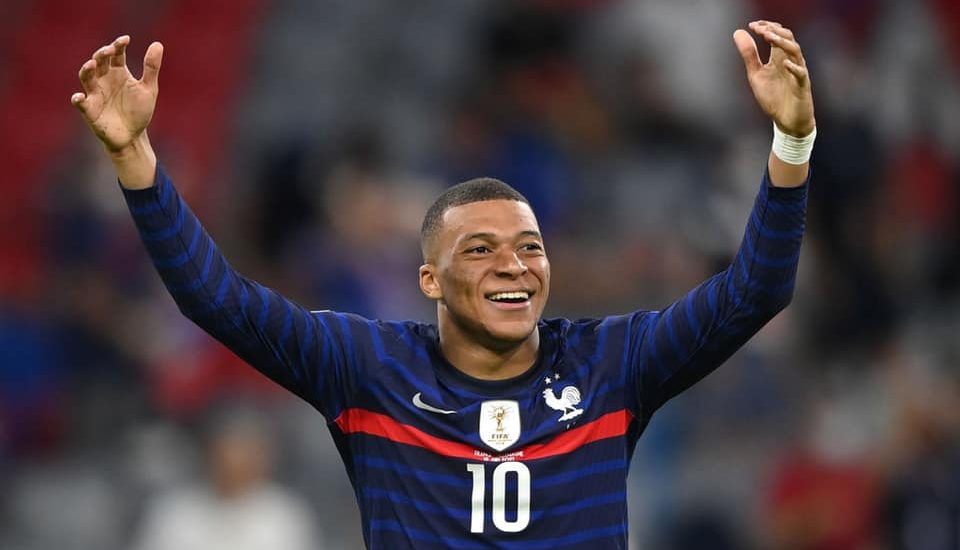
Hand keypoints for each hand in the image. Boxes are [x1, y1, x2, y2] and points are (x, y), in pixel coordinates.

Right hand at [71, 36, 163, 153]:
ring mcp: (95, 93)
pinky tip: (80, 97)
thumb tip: (158, 44)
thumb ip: (151, 68)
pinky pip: (80, 103)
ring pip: (86, 77)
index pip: (116, 54)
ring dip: (87, 70)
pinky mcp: (90, 109)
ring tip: (92, 64)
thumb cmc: (139, 111)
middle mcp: (104, 79)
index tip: (126, 39)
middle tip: (109, 50)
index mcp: (118, 72)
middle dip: (102, 54)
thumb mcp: (149, 89)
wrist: (133, 136)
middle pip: (99, 61)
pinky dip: (78, 99)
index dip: (118, 45)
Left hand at [734, 21, 814, 136]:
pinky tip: (784, 63)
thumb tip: (738, 32)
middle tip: (760, 29)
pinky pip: (801, 74)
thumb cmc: (773, 97)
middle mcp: (790, 62)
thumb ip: (749, 55)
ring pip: (796, 51)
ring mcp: (797, 73)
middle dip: (774, 31)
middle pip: (788, 38)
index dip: (766, 27)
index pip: (777, 35)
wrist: (786, 121)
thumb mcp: (756, 75)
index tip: (752, 25)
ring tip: (769, 37)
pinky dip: (794, 68)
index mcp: (779, 58)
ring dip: (783, 43)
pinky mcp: (802, 87)